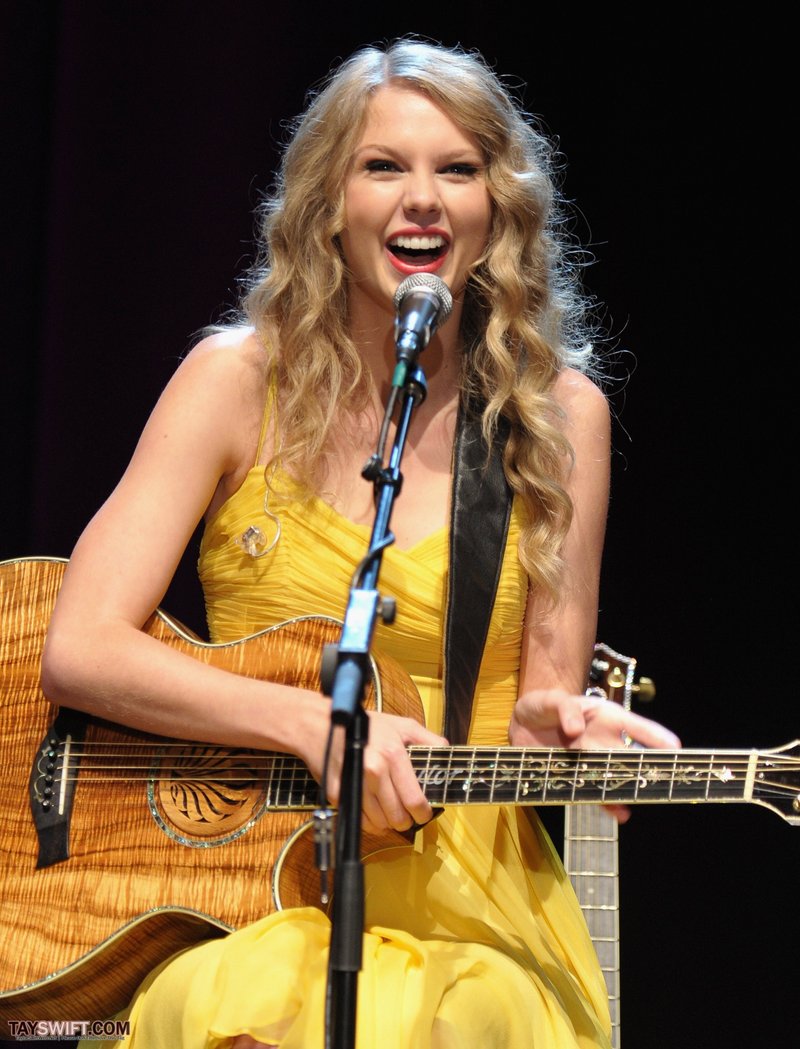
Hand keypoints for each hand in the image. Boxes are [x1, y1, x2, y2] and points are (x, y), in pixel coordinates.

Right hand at [323, 711, 447, 835]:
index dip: (423, 813)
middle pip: (397, 817)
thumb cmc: (364, 725)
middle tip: (406, 815)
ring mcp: (354, 785)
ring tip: (389, 812)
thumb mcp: (401, 725)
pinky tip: (372, 810)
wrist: (320, 725)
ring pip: (379, 823)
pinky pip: (360, 820)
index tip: (423, 814)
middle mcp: (373, 771)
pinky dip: (369, 821)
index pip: (414, 800)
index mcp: (392, 755)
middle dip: (406, 820)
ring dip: (387, 822)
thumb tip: (447, 753)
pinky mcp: (337, 794)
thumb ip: (428, 739)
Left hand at [509, 688, 680, 822]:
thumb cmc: (545, 706)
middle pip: (632, 756)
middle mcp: (605, 740)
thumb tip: (575, 728)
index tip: (674, 748)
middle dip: (648, 768)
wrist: (523, 725)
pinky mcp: (578, 776)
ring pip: (616, 777)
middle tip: (665, 780)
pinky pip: (595, 792)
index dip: (656, 736)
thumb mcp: (551, 700)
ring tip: (639, 801)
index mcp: (605, 717)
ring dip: (627, 789)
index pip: (636, 726)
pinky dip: (607, 803)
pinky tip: (619, 813)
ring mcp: (593, 760)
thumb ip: (564, 708)